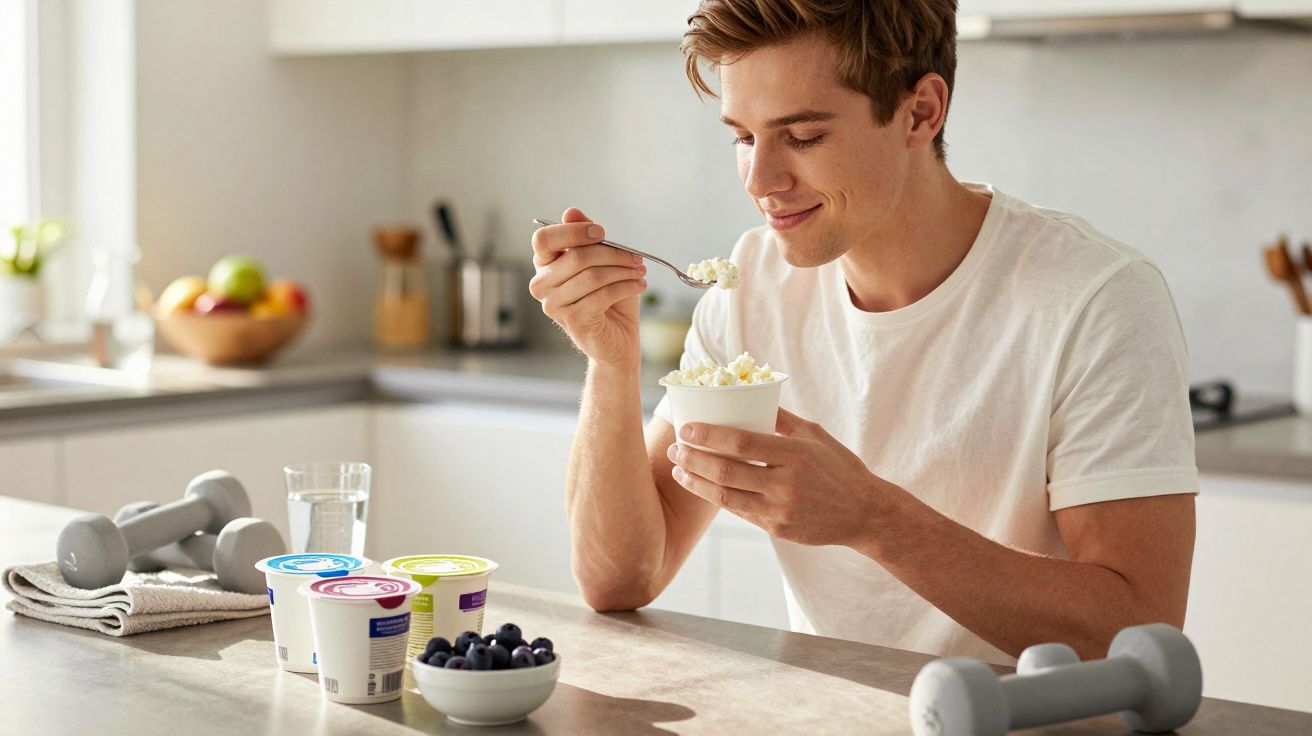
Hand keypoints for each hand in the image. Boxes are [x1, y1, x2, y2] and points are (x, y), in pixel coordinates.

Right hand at [529, 208, 647, 367]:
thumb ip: (585, 239)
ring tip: (640, 272)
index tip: (602, 233)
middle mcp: (542, 285)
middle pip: (576, 256)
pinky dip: (626, 286)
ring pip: (592, 275)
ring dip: (623, 270)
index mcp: (544, 266)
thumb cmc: (609, 300)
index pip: (544, 239)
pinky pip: (603, 295)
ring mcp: (554, 305)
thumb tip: (571, 212)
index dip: (573, 231)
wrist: (617, 341)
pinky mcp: (573, 321)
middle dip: (613, 253)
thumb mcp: (601, 264)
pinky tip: (639, 285)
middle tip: (636, 258)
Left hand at [666, 409, 891, 546]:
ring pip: (726, 497)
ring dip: (697, 482)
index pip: (741, 443)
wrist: (865, 513)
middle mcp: (786, 484)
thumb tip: (750, 396)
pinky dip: (717, 497)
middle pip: (727, 471)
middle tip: (675, 449)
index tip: (686, 428)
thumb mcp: (815, 436)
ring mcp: (781, 510)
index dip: (709, 435)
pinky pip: (740, 511)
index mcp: (796, 455)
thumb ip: (781, 419)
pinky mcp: (777, 529)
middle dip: (694, 459)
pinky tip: (702, 486)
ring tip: (679, 470)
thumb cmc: (839, 467)